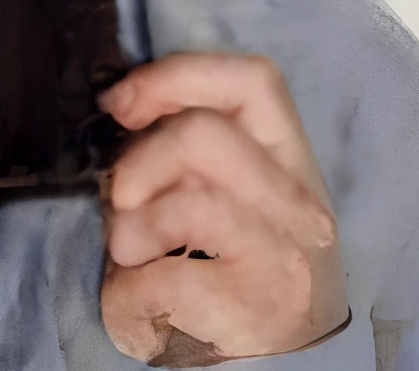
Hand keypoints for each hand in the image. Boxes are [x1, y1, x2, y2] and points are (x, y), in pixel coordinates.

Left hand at [98, 52, 346, 365]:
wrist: (269, 358)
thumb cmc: (225, 252)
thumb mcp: (215, 180)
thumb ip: (181, 137)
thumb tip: (119, 102)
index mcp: (288, 155)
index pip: (253, 80)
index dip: (176, 76)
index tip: (121, 103)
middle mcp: (299, 203)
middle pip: (203, 135)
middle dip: (140, 159)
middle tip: (121, 195)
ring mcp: (283, 257)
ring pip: (191, 205)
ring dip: (134, 225)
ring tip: (129, 248)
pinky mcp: (254, 309)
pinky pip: (168, 278)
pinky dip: (129, 288)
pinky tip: (136, 294)